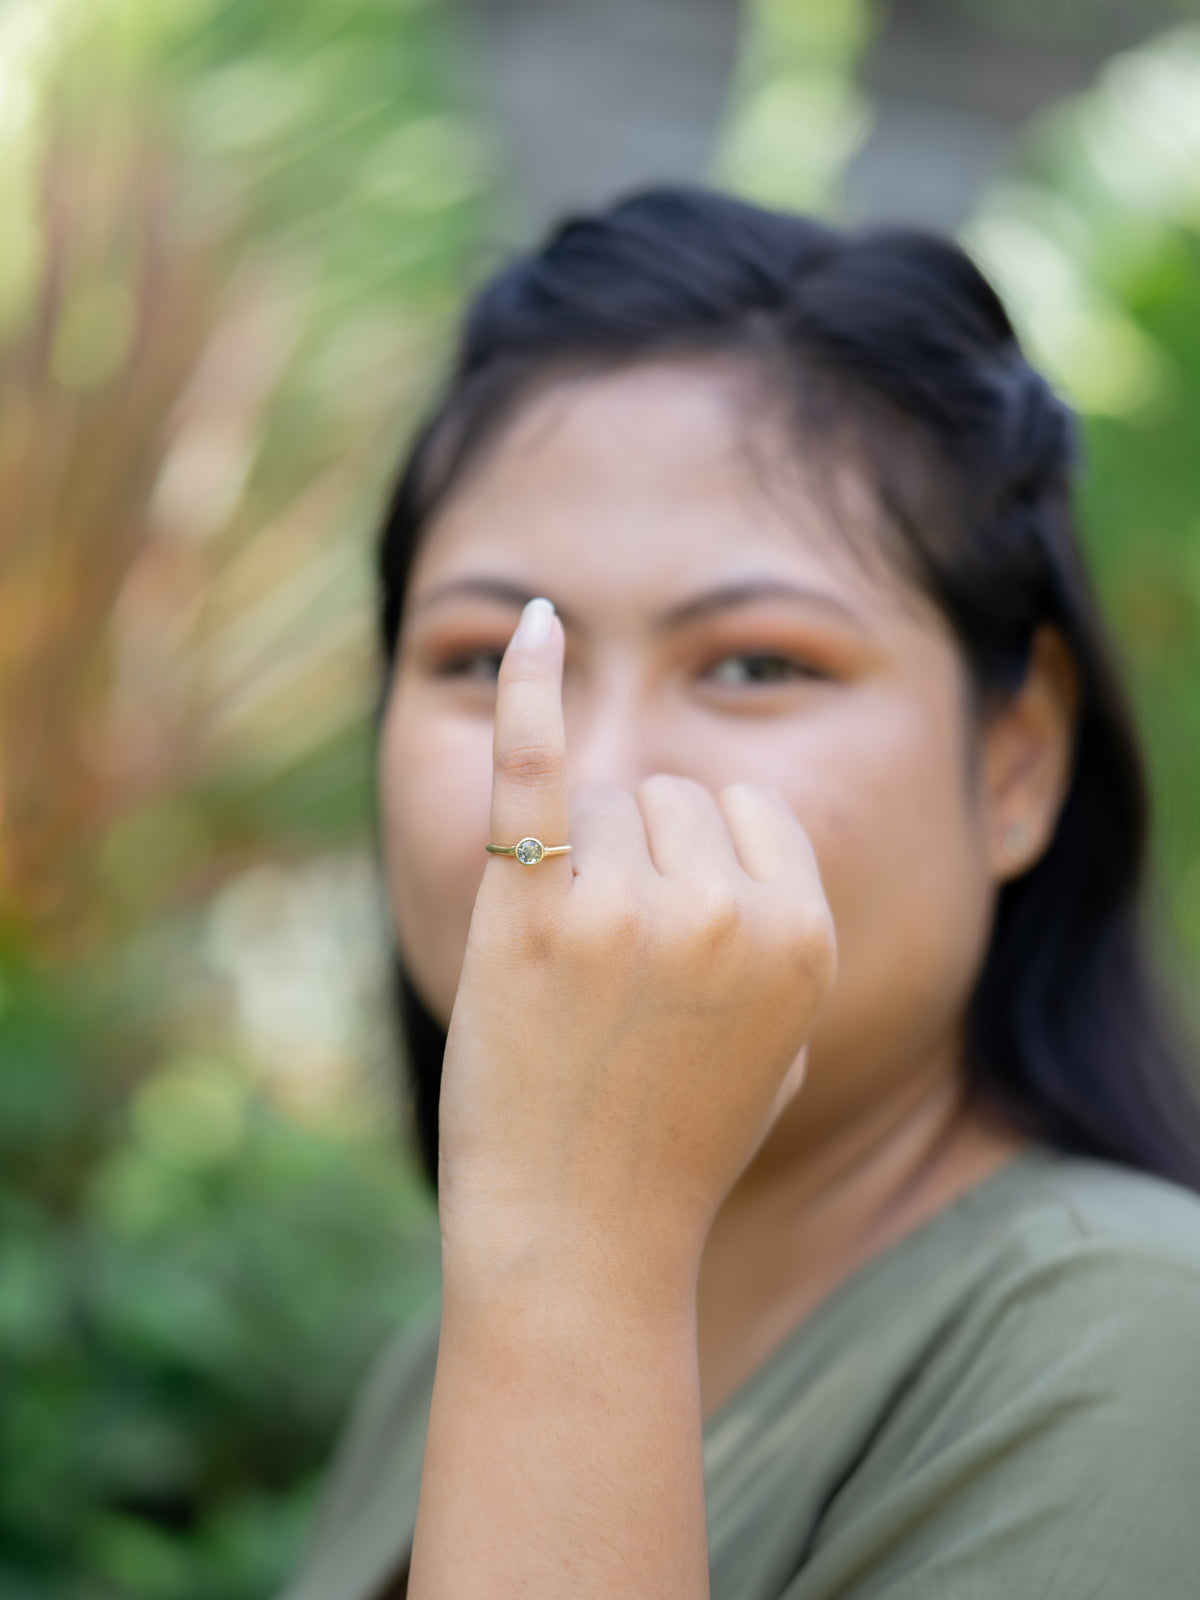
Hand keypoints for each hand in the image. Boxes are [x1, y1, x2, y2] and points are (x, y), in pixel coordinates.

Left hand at [437, 597, 837, 1289]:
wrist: (578, 1238)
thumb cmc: (676, 1145)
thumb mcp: (783, 1047)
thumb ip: (785, 942)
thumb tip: (761, 854)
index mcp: (806, 935)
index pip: (747, 811)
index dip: (701, 868)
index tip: (672, 946)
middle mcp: (726, 910)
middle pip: (671, 797)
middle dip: (637, 864)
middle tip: (610, 977)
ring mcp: (624, 908)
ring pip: (599, 802)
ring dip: (576, 868)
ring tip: (568, 979)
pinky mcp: (527, 915)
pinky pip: (534, 764)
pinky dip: (529, 685)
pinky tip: (532, 621)